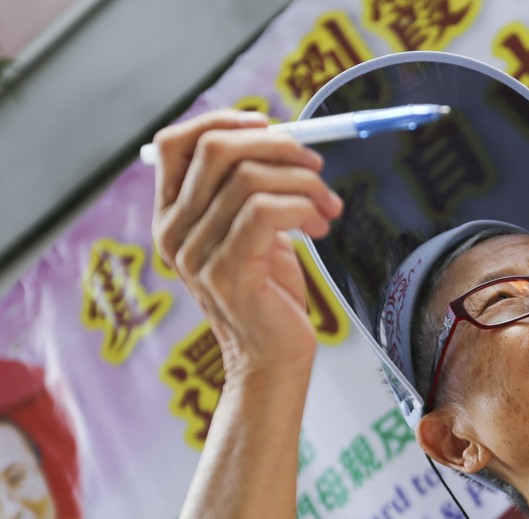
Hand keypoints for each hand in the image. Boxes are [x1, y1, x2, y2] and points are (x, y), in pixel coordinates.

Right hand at [151, 110, 343, 381]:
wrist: (272, 357)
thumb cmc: (269, 293)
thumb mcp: (253, 231)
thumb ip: (251, 188)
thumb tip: (282, 140)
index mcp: (171, 215)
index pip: (175, 143)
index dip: (224, 122)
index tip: (270, 127)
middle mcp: (173, 231)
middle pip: (216, 150)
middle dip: (278, 146)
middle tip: (316, 167)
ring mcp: (196, 253)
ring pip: (250, 178)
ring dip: (303, 183)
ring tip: (327, 207)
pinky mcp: (228, 272)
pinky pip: (266, 211)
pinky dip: (303, 207)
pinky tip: (319, 226)